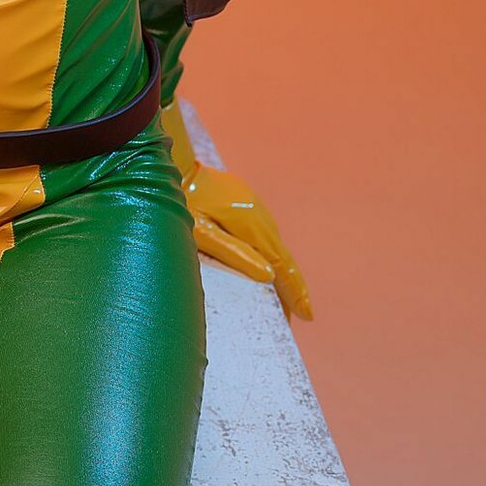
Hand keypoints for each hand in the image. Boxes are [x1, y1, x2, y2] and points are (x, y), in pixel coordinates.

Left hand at [159, 98, 312, 320]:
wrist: (176, 166)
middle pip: (283, 260)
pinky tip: (264, 268)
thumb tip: (268, 276)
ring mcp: (256, 208)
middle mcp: (261, 217)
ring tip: (279, 302)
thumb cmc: (185, 202)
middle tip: (291, 319)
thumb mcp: (203, 233)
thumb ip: (235, 253)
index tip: (308, 316)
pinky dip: (269, 256)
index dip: (296, 292)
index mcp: (252, 226)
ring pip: (275, 247)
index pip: (283, 267)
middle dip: (289, 289)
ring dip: (280, 273)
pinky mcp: (248, 204)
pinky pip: (265, 235)